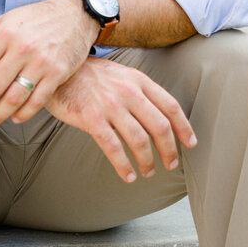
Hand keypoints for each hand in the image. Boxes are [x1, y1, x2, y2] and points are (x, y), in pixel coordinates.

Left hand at [0, 0, 95, 125]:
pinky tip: (14, 117)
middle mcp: (22, 47)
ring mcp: (42, 61)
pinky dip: (24, 113)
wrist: (74, 15)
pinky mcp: (59, 73)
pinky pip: (38, 100)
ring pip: (15, 97)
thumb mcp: (0, 24)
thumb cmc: (32, 20)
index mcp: (4, 33)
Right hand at [43, 56, 196, 182]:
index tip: (190, 144)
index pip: (170, 106)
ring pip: (139, 140)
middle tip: (170, 164)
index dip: (184, 128)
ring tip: (147, 171)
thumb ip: (139, 91)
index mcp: (138, 80)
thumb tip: (161, 116)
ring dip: (147, 161)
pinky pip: (113, 147)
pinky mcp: (91, 118)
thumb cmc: (89, 75)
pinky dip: (123, 165)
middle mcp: (127, 91)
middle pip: (160, 126)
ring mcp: (109, 105)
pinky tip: (128, 175)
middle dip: (169, 151)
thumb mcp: (120, 74)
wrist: (57, 70)